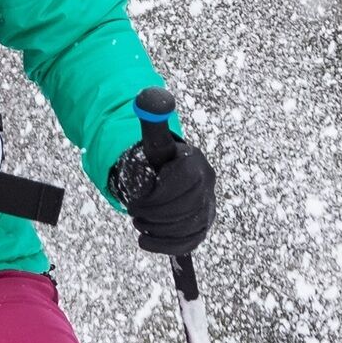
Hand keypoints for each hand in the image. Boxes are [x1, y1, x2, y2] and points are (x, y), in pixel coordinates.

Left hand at [112, 122, 215, 257]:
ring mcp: (207, 207)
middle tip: (133, 210)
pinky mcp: (202, 226)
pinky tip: (145, 240)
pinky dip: (165, 246)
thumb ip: (151, 120)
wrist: (167, 176)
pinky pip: (188, 243)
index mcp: (196, 163)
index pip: (183, 182)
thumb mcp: (153, 140)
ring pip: (184, 228)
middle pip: (183, 208)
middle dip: (153, 213)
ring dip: (155, 228)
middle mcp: (208, 185)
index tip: (136, 195)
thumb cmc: (157, 159)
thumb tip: (149, 97)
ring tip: (139, 221)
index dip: (157, 193)